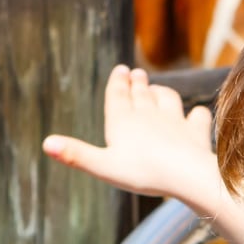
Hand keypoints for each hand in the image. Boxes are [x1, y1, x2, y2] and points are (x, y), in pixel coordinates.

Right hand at [44, 66, 221, 213]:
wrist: (185, 174)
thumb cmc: (141, 172)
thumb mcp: (102, 167)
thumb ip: (76, 155)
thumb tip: (45, 143)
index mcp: (122, 121)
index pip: (118, 95)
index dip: (118, 82)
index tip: (121, 69)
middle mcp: (147, 114)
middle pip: (141, 93)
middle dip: (138, 83)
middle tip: (137, 73)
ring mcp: (174, 121)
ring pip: (168, 98)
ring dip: (162, 92)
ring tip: (159, 90)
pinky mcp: (195, 131)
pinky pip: (197, 117)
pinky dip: (196, 115)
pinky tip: (196, 114)